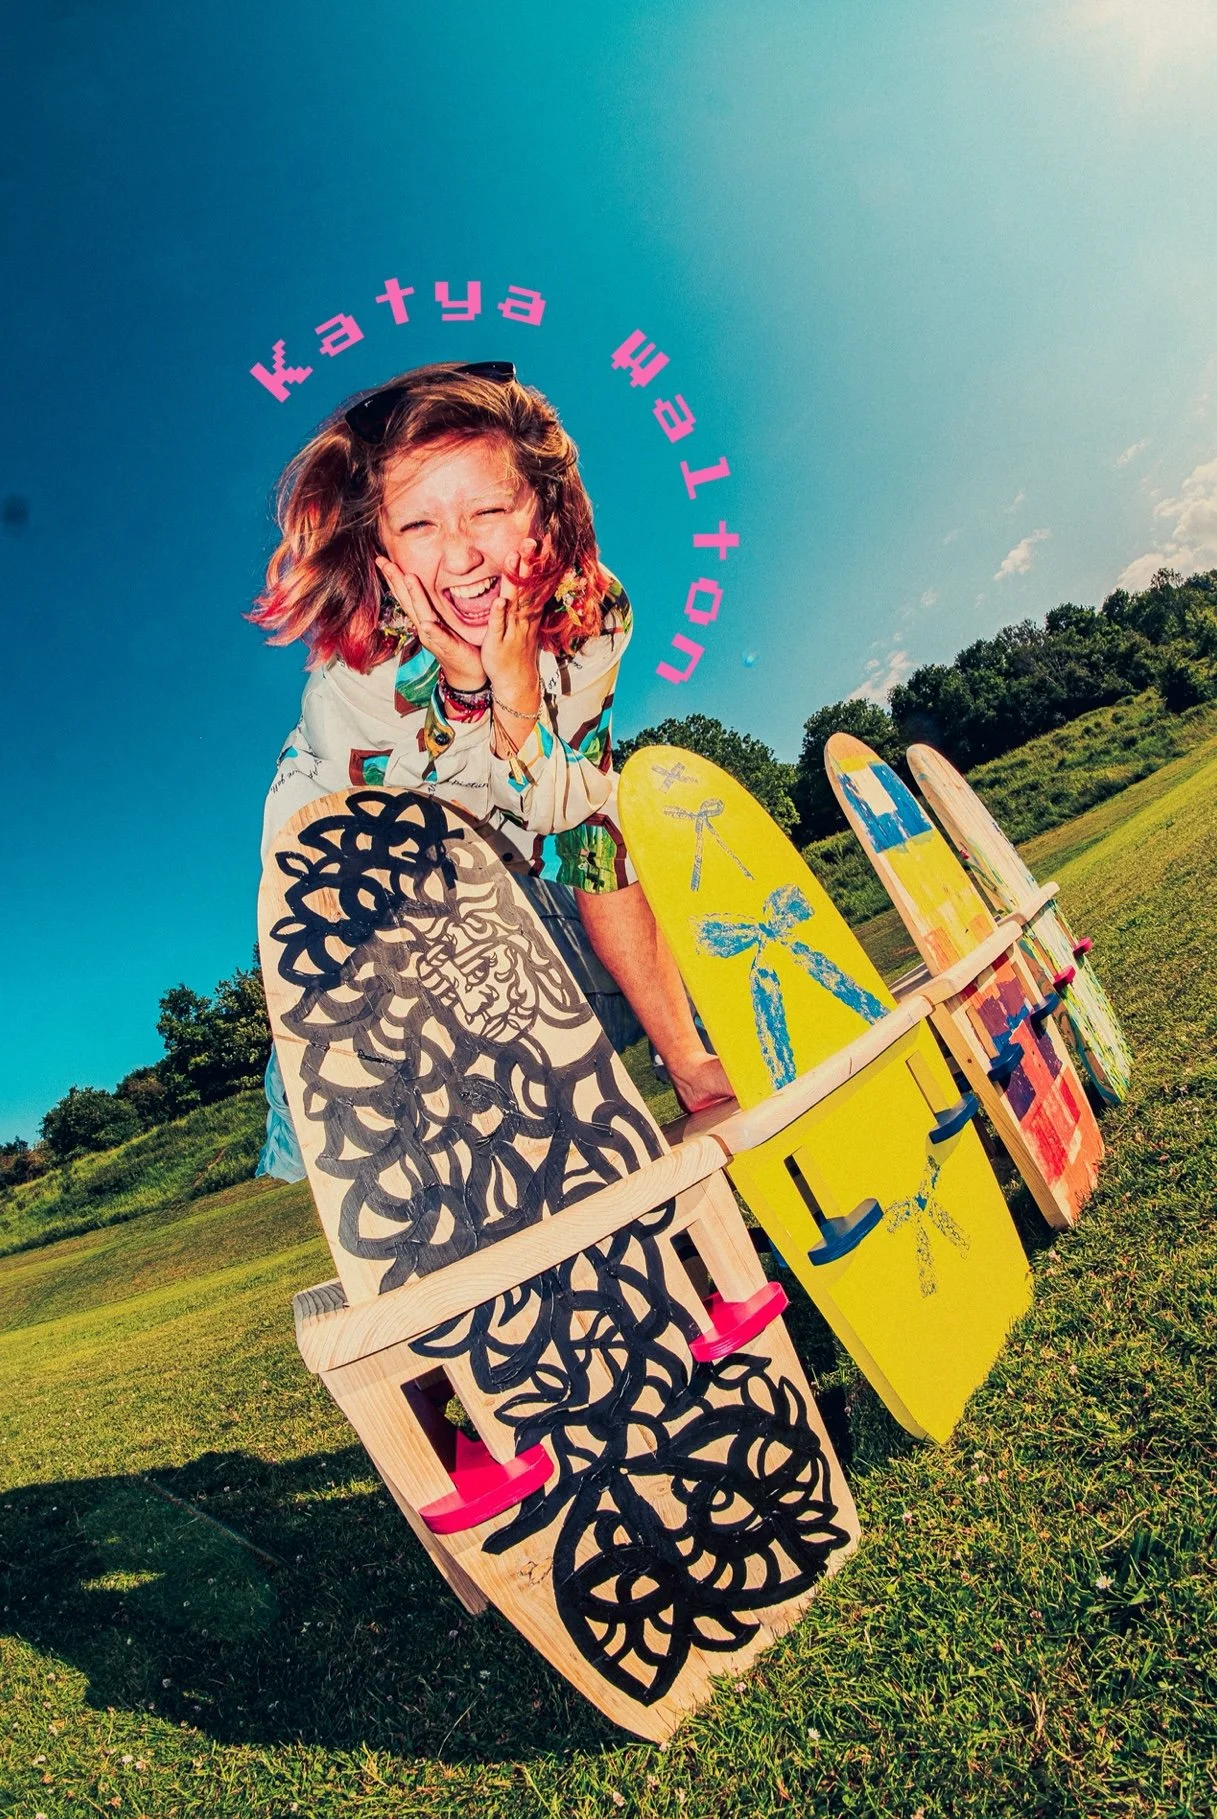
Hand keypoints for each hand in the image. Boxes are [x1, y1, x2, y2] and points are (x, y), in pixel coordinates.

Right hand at [375, 557, 485, 690]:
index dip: (394, 578)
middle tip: (384, 561)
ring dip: (413, 596)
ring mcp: (434, 638)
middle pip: (407, 601)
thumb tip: (433, 586)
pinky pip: (439, 638)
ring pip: (421, 614)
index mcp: (424, 619)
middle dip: (395, 580)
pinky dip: (432, 631)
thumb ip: (437, 606)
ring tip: (407, 578)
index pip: (406, 595)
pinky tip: (426, 624)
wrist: (467, 674)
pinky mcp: (448, 648)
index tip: (382, 559)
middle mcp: (424, 627)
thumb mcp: (444, 621)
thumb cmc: (458, 646)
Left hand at [481, 535, 547, 712]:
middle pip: (527, 586)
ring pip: (515, 601)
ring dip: (515, 581)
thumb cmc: (518, 649)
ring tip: (513, 559)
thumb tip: (531, 578)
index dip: (540, 561)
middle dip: (529, 563)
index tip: (544, 539)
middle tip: (531, 540)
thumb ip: (527, 600)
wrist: (516, 682)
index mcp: (528, 611)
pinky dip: (499, 613)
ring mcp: (512, 629)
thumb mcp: (526, 622)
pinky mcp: (498, 643)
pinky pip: (498, 626)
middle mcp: (523, 617)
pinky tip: (500, 599)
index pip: (535, 581)